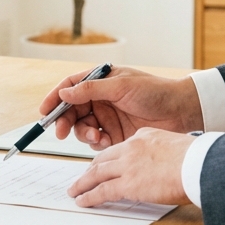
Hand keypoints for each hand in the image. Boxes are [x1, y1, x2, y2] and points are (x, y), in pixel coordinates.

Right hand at [38, 66, 202, 149]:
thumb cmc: (155, 92)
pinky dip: (97, 143)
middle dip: (65, 121)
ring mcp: (107, 116)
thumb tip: (65, 93)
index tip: (44, 111)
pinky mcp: (115, 133)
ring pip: (82, 127)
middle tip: (61, 132)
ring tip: (96, 137)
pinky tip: (106, 141)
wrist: (180, 112)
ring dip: (83, 133)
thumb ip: (91, 90)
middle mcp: (100, 98)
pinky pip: (96, 140)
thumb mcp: (121, 86)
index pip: (70, 87)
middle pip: (71, 110)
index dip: (55, 98)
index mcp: (100, 81)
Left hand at [68, 128, 194, 207]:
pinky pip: (102, 190)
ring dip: (83, 183)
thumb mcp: (173, 145)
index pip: (119, 148)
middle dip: (90, 169)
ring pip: (97, 173)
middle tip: (83, 177)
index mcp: (143, 137)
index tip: (103, 165)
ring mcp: (128, 165)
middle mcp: (131, 148)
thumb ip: (161, 152)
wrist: (198, 163)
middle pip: (103, 159)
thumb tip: (162, 164)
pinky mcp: (128, 183)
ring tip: (75, 190)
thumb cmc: (195, 157)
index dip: (108, 158)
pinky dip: (89, 196)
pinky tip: (83, 200)